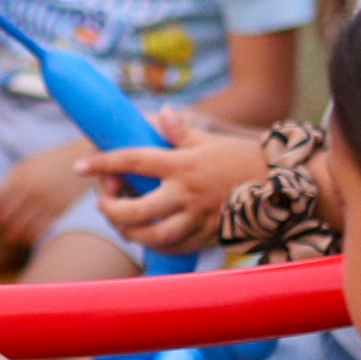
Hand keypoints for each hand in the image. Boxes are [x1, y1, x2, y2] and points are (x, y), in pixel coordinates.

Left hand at [0, 138, 97, 250]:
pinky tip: (30, 238)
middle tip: (1, 233)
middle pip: (4, 219)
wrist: (87, 158)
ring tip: (15, 238)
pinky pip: (37, 233)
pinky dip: (30, 239)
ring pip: (19, 230)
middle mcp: (30, 189)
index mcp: (19, 176)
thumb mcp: (30, 165)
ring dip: (14, 237)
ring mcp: (45, 201)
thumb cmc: (55, 162)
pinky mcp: (60, 211)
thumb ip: (12, 181)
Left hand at [81, 111, 263, 256]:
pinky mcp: (206, 235)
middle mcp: (185, 193)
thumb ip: (181, 131)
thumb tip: (162, 112)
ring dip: (129, 231)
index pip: (133, 161)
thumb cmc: (241, 158)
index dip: (103, 163)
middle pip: (135, 210)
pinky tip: (147, 235)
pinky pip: (174, 247)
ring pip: (152, 235)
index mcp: (182, 164)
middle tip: (103, 202)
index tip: (81, 165)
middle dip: (111, 209)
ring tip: (120, 222)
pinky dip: (155, 244)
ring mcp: (196, 218)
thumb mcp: (210, 140)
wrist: (279, 186)